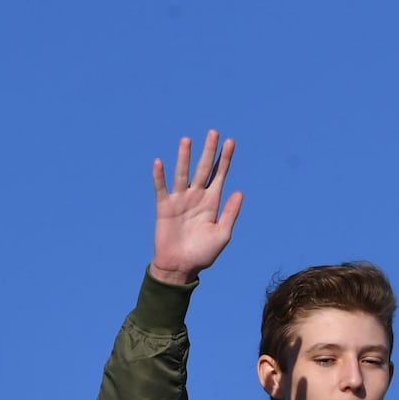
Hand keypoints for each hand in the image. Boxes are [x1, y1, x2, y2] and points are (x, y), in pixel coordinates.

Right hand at [148, 130, 242, 284]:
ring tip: (187, 140)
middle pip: (203, 168)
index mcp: (212, 202)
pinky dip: (160, 176)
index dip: (225, 159)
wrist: (180, 267)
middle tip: (214, 132)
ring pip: (183, 173)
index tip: (230, 142)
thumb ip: (230, 213)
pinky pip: (161, 188)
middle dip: (209, 151)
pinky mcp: (164, 207)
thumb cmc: (203, 254)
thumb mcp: (222, 234)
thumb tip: (239, 191)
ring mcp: (180, 200)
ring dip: (185, 157)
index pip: (220, 175)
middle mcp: (196, 197)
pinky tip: (160, 162)